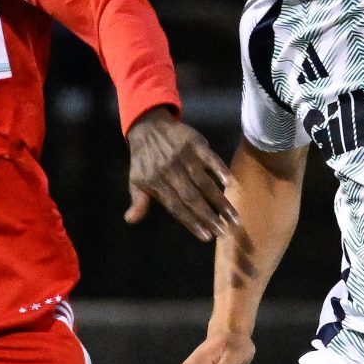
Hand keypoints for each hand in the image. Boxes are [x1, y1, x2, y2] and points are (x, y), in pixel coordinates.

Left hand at [124, 107, 236, 241]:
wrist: (147, 126)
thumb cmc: (144, 159)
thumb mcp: (135, 180)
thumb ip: (138, 201)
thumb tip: (130, 220)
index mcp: (156, 183)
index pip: (176, 207)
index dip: (191, 222)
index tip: (207, 237)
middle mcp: (171, 171)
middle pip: (192, 197)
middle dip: (209, 216)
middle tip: (225, 232)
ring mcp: (184, 157)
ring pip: (204, 182)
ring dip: (220, 200)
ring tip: (233, 217)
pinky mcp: (194, 143)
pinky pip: (209, 157)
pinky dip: (219, 168)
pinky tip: (230, 182)